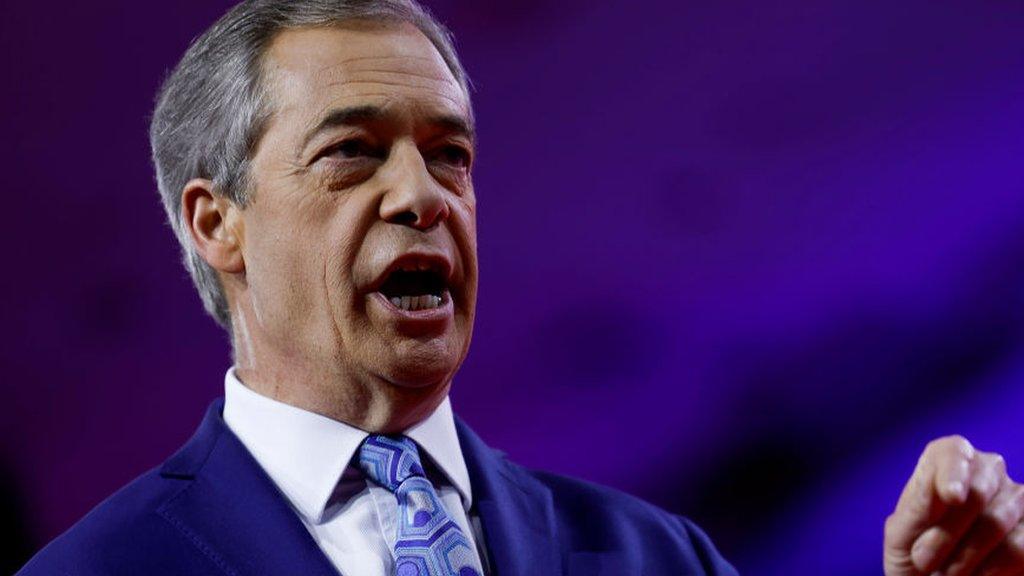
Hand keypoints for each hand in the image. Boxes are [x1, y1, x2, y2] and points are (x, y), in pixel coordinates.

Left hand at [884, 436, 1023, 574]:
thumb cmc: (913, 556)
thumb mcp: (901, 533)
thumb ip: (919, 506)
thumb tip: (949, 491)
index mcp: (944, 464)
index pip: (953, 451)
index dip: (952, 470)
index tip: (951, 496)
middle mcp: (985, 472)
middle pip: (975, 493)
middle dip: (946, 534)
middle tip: (922, 560)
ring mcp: (1015, 499)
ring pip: (996, 522)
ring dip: (964, 557)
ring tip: (945, 573)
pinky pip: (1018, 548)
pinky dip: (992, 569)